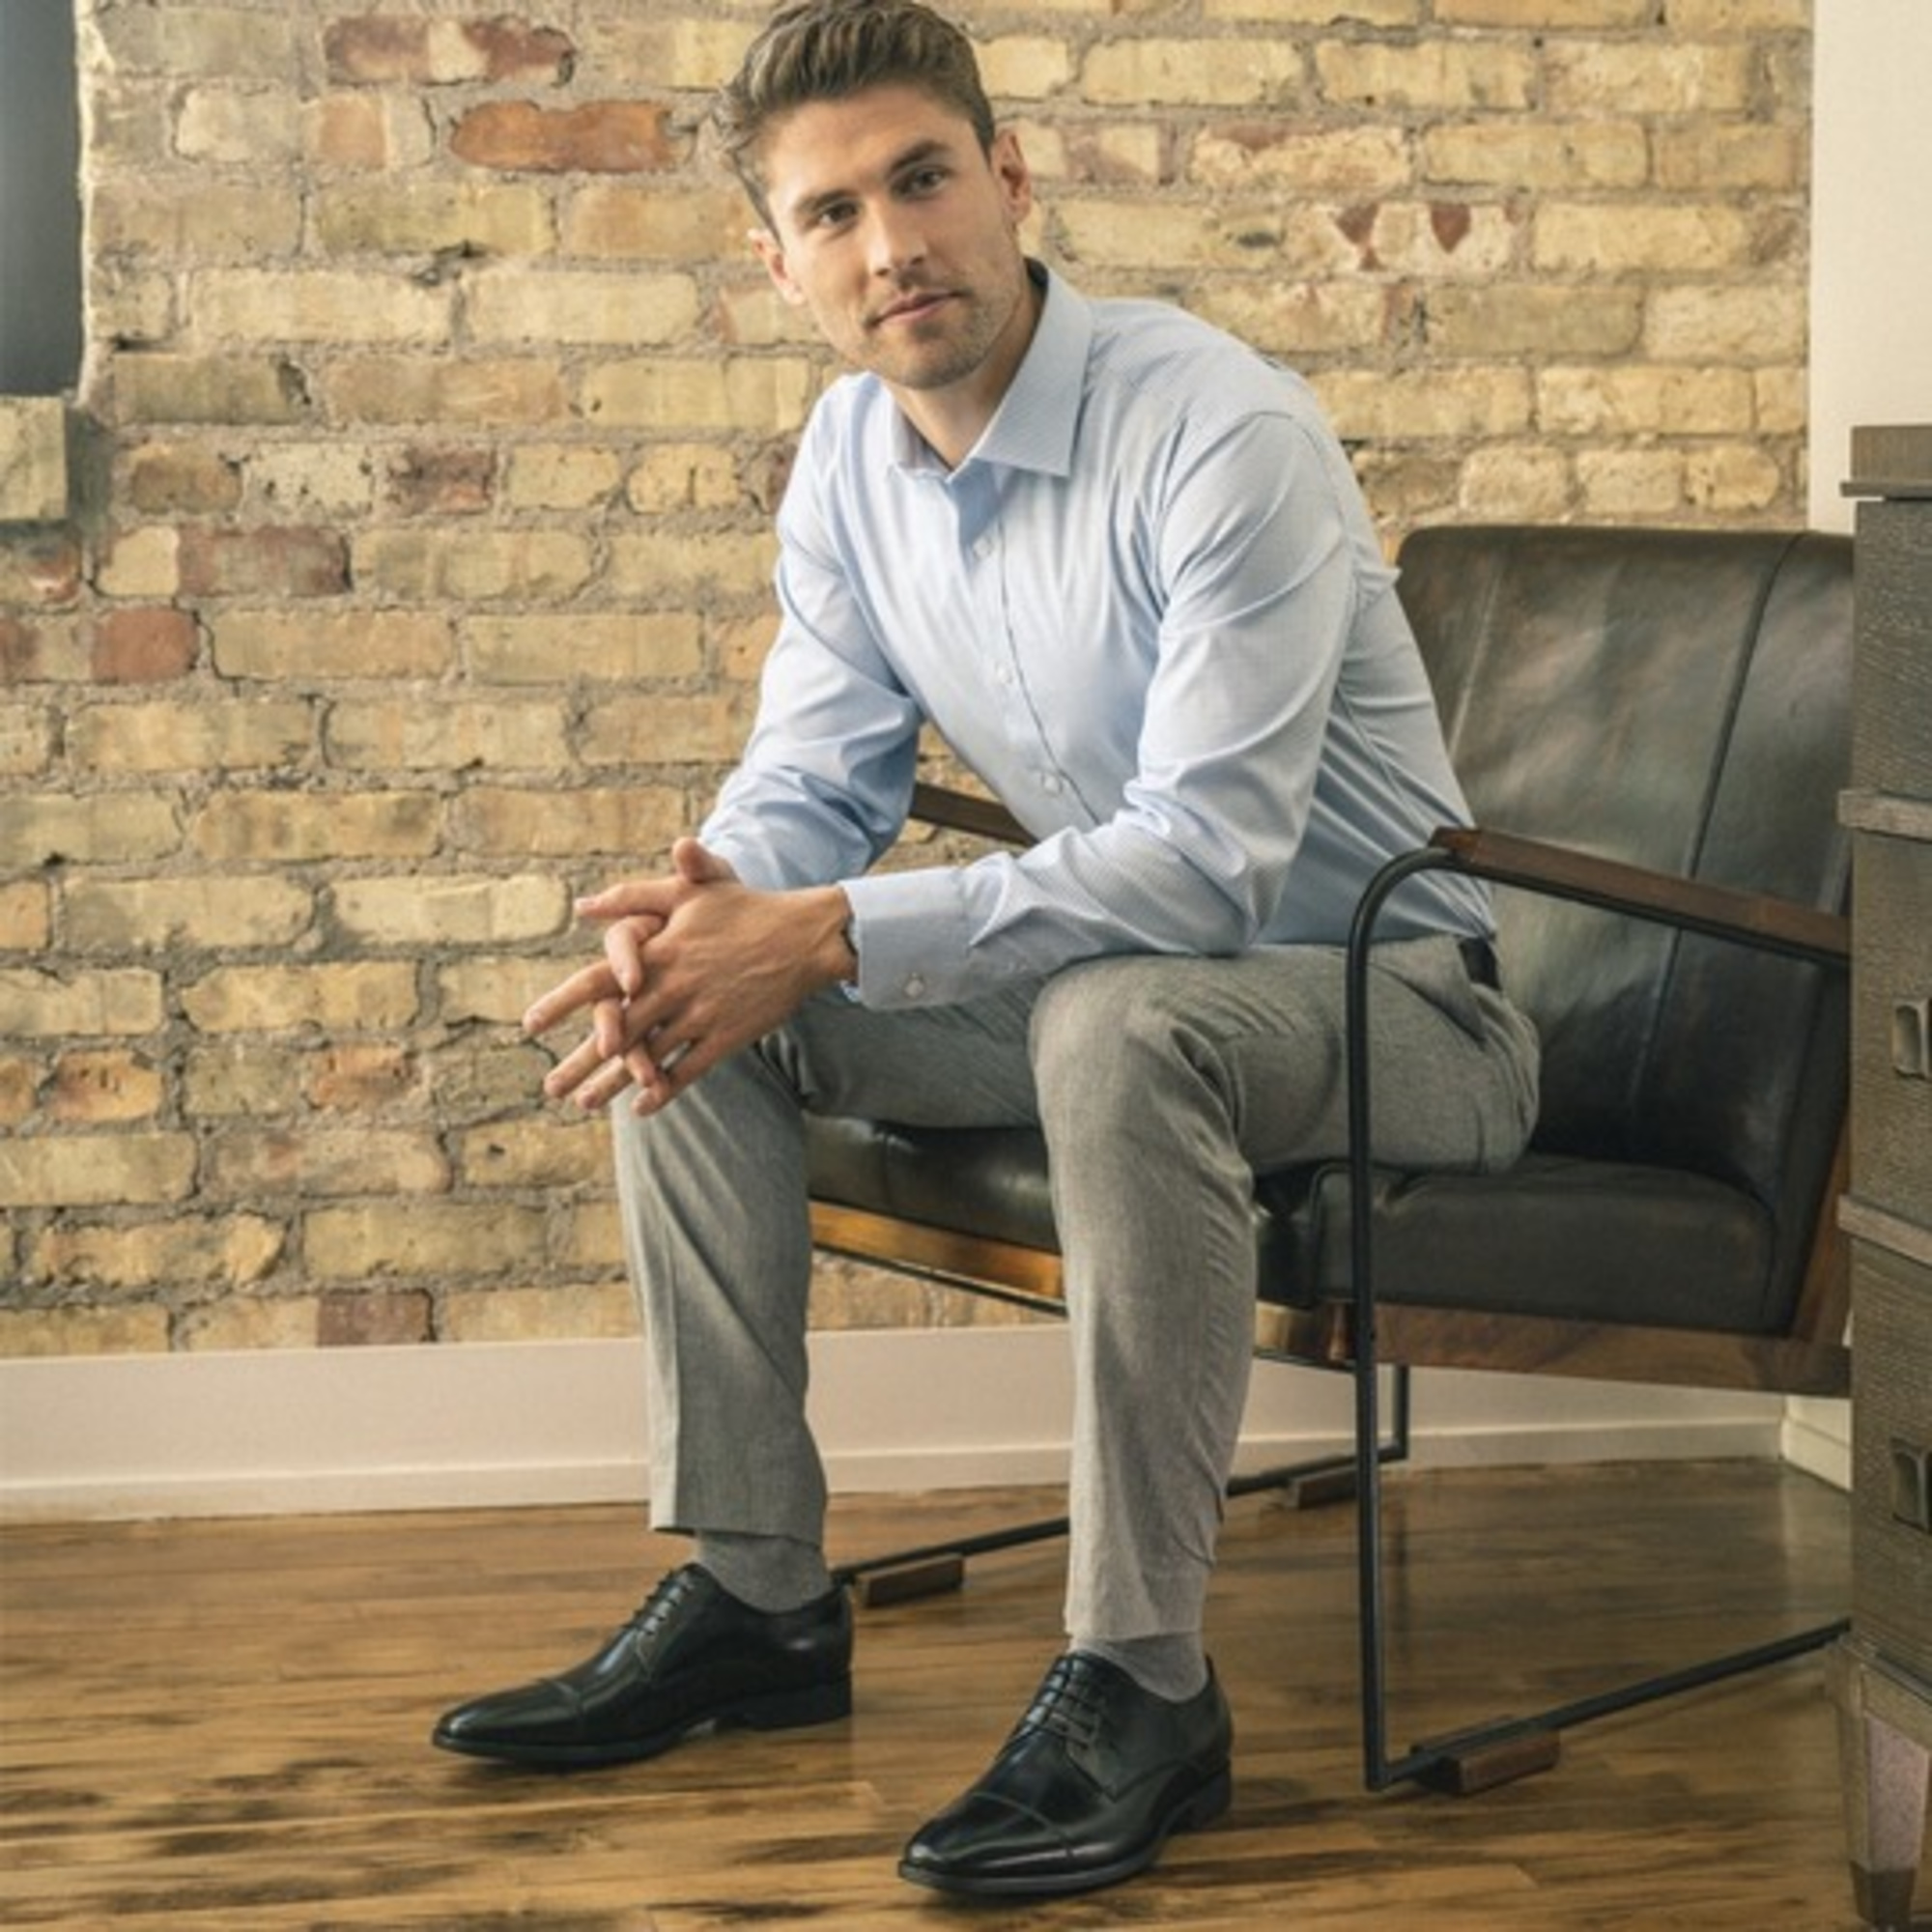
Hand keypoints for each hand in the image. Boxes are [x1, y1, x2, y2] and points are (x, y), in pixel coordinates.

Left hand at [526, 839, 852, 1114]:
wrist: (807, 936)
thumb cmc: (746, 908)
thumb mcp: (693, 890)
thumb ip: (637, 894)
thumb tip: (586, 904)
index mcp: (659, 953)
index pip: (597, 982)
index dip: (561, 1003)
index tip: (528, 1025)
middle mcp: (673, 989)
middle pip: (615, 1032)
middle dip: (579, 1062)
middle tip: (548, 1087)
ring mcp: (700, 1017)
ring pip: (647, 1057)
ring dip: (613, 1084)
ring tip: (584, 1103)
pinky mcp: (727, 1037)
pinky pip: (688, 1071)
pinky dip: (663, 1090)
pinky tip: (643, 1108)